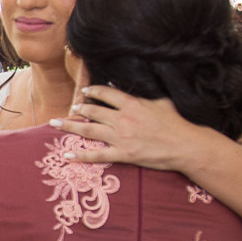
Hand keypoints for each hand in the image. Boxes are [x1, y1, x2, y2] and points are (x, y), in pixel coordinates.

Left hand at [51, 86, 209, 170]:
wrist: (186, 146)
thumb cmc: (177, 123)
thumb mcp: (161, 102)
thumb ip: (143, 95)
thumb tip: (130, 85)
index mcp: (132, 104)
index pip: (106, 94)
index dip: (93, 92)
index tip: (85, 92)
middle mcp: (122, 119)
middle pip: (93, 111)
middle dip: (78, 108)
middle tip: (70, 108)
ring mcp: (121, 138)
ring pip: (89, 130)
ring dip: (70, 126)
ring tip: (55, 123)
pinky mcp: (123, 154)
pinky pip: (97, 155)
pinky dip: (81, 155)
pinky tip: (67, 155)